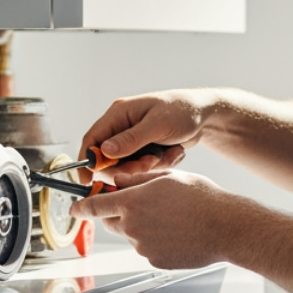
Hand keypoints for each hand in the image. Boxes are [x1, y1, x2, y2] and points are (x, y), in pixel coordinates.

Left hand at [70, 169, 248, 269]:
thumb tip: (117, 181)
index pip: (95, 206)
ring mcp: (143, 247)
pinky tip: (175, 233)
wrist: (225, 227)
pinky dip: (155, 241)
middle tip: (142, 205)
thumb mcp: (167, 178)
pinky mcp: (154, 261)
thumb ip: (136, 180)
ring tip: (170, 219)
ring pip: (131, 235)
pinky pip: (147, 249)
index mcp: (133, 202)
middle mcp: (133, 226)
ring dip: (141, 227)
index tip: (74, 207)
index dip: (81, 206)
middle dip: (118, 213)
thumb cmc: (202, 199)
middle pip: (111, 222)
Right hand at [75, 89, 217, 178]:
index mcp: (119, 114)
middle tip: (150, 163)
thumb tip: (104, 152)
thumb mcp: (157, 125)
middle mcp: (122, 126)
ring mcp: (133, 139)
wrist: (206, 115)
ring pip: (128, 166)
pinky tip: (173, 152)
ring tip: (167, 153)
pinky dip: (160, 164)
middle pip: (109, 159)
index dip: (87, 161)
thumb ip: (131, 139)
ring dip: (149, 166)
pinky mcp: (145, 149)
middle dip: (129, 167)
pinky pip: (144, 167)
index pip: (92, 139)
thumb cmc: (183, 111)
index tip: (86, 181)